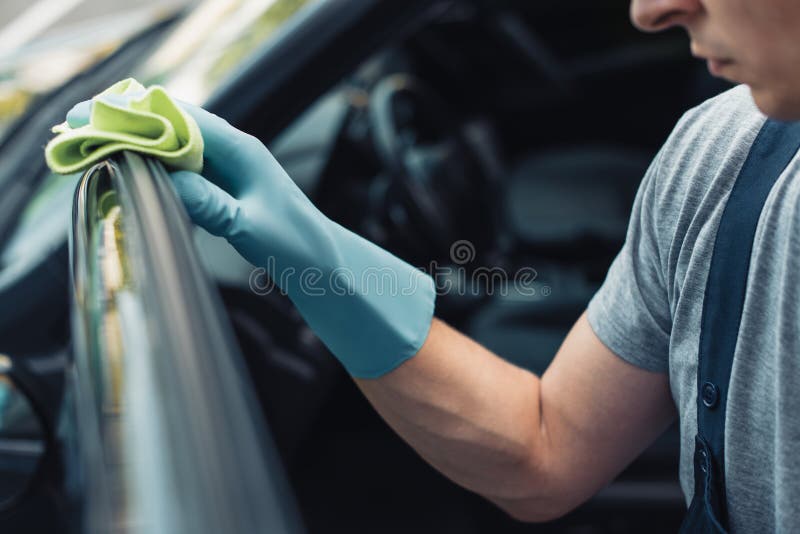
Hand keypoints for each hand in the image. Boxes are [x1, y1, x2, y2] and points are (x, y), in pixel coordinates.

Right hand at [67, 95, 435, 377]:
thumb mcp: (251, 227)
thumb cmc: (295, 242)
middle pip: (170, 124)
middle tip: (77, 126)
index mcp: (240, 149)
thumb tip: (169, 180)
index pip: (180, 118)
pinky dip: (151, 163)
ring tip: (91, 143)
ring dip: (135, 141)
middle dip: (125, 122)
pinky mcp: (221, 184)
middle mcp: (231, 149)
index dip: (135, 115)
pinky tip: (126, 168)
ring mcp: (225, 166)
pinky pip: (180, 165)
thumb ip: (213, 204)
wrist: (321, 259)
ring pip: (173, 143)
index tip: (95, 118)